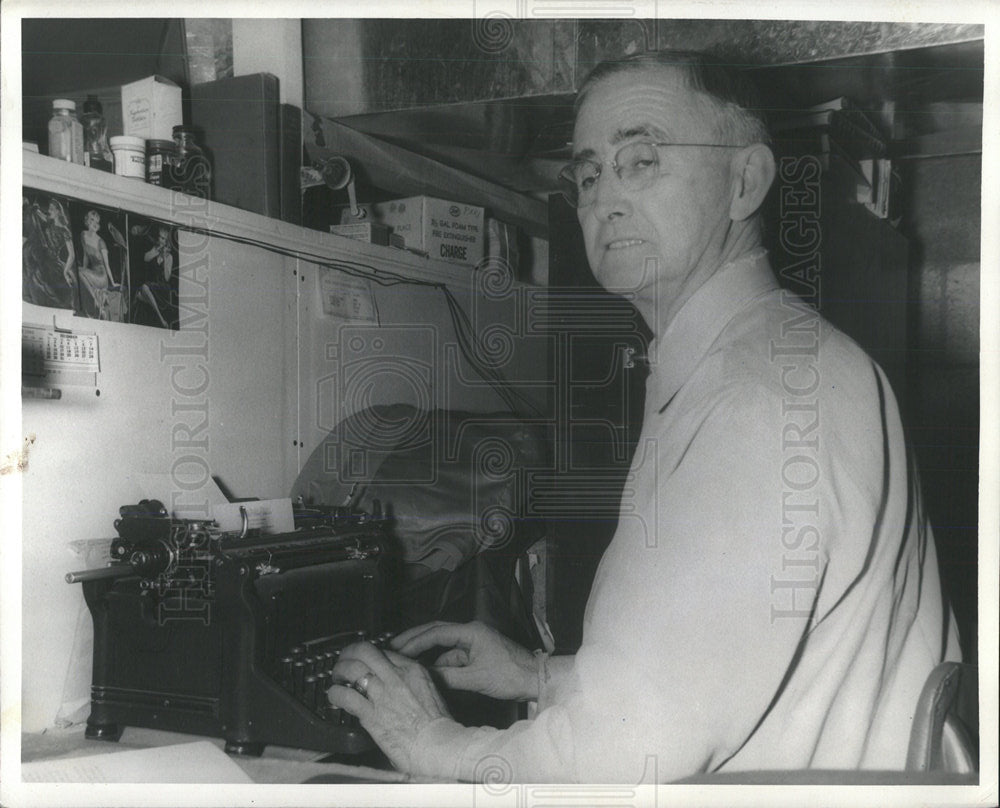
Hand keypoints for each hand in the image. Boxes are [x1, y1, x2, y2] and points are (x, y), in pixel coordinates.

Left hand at [326, 641, 451, 772]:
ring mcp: (382, 694)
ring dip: (339, 671)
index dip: (368, 655)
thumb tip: (397, 681)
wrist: (436, 745)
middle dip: (349, 653)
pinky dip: (335, 694)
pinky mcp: (371, 714)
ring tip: (337, 678)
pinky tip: (334, 696)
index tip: (363, 661)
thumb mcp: (429, 690)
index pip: (383, 650)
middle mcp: (395, 676)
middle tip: (344, 661)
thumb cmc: (438, 724)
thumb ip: (411, 681)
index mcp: (412, 669)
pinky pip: (345, 696)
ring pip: (351, 668)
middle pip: (364, 650)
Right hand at [390, 621, 538, 700]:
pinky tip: (425, 671)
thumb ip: (449, 677)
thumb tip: (425, 678)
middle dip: (414, 640)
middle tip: (393, 648)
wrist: (534, 679)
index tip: (398, 649)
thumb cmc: (511, 675)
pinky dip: (438, 662)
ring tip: (404, 660)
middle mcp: (470, 632)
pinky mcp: (476, 654)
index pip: (436, 632)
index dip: (415, 641)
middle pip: (436, 632)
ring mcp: (473, 643)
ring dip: (425, 652)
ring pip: (443, 645)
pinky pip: (451, 656)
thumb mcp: (477, 678)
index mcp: (471, 631)